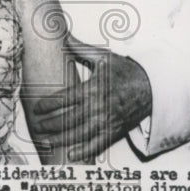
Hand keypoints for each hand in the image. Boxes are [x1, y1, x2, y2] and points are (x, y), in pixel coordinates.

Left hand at [31, 49, 151, 162]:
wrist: (152, 87)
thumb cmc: (125, 71)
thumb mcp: (103, 57)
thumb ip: (80, 49)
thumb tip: (63, 36)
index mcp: (94, 88)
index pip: (65, 98)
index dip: (48, 105)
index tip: (36, 108)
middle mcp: (99, 107)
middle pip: (69, 119)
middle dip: (50, 124)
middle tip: (37, 125)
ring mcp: (108, 121)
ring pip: (80, 134)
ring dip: (61, 139)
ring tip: (46, 140)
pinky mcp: (116, 131)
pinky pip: (98, 144)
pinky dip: (84, 151)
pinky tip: (71, 154)